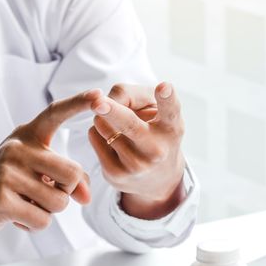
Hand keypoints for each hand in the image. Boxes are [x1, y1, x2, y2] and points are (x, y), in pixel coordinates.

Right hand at [0, 90, 99, 261]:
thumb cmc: (6, 182)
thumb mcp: (35, 172)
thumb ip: (66, 178)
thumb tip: (86, 198)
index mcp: (27, 135)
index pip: (55, 113)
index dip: (79, 103)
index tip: (99, 95)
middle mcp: (17, 148)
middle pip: (72, 174)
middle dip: (66, 192)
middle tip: (45, 193)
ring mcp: (7, 172)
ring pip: (59, 202)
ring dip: (49, 211)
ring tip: (26, 204)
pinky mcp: (1, 199)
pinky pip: (42, 220)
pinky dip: (35, 225)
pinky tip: (17, 217)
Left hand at [88, 82, 186, 219]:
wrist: (156, 178)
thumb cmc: (153, 130)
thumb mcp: (154, 110)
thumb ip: (132, 96)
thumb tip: (100, 103)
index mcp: (170, 128)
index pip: (171, 110)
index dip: (167, 97)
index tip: (164, 86)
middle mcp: (156, 148)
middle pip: (129, 125)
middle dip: (113, 112)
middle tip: (97, 103)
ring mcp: (135, 164)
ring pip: (103, 126)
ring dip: (103, 116)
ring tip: (117, 124)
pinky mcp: (116, 174)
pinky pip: (94, 137)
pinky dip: (97, 131)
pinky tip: (112, 140)